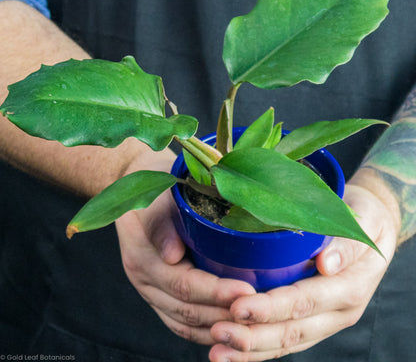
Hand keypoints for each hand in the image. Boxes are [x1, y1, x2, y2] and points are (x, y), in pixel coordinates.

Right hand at [115, 154, 255, 344]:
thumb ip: (162, 221)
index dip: (215, 291)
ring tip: (248, 325)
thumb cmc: (154, 184)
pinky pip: (179, 323)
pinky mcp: (158, 293)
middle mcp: (143, 278)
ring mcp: (149, 289)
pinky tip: (227, 328)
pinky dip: (204, 330)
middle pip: (185, 309)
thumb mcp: (157, 195)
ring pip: (183, 323)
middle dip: (223, 314)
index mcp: (142, 254)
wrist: (138, 183)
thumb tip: (171, 255)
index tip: (246, 291)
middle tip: (257, 312)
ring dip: (216, 328)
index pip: (182, 284)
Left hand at [209, 181, 399, 360]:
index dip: (271, 307)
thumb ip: (347, 245)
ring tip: (219, 351)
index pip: (305, 301)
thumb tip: (326, 265)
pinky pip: (287, 341)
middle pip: (292, 331)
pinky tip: (233, 351)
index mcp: (350, 287)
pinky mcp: (314, 321)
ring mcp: (326, 320)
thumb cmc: (366, 220)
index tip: (238, 308)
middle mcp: (338, 312)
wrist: (376, 231)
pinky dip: (260, 348)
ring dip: (251, 349)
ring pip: (287, 343)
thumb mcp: (365, 221)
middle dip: (253, 335)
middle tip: (218, 331)